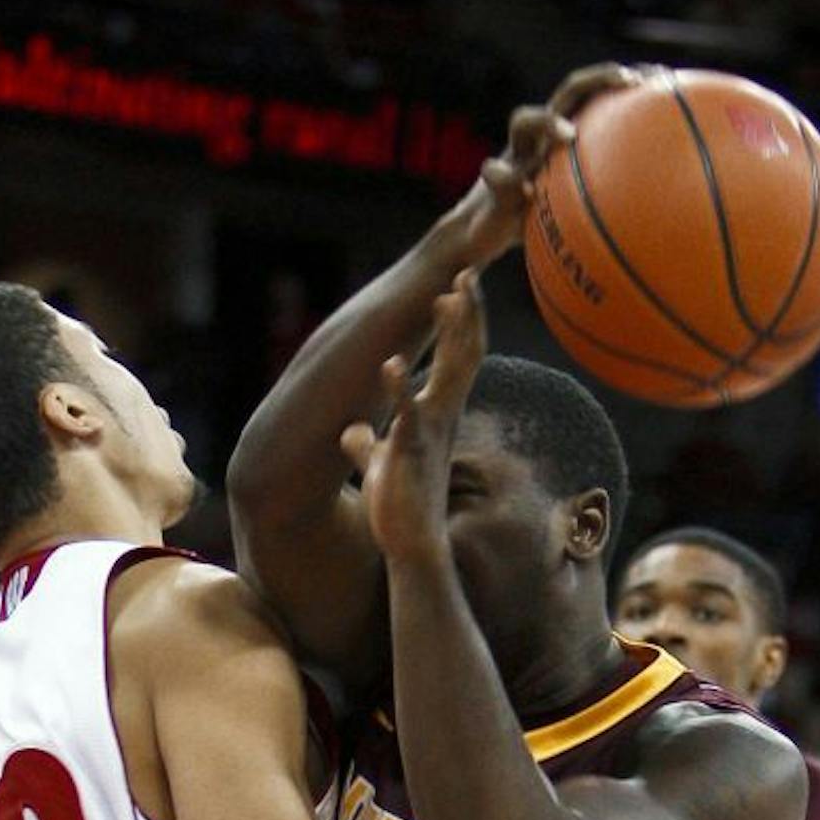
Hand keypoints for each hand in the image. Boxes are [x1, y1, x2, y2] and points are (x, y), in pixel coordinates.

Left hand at [339, 270, 485, 566]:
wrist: (410, 547)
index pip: (458, 359)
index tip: (461, 284)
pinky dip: (399, 389)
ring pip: (448, 375)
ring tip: (448, 296)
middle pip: (465, 355)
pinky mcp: (409, 452)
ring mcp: (429, 432)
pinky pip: (408, 415)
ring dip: (451, 335)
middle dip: (468, 313)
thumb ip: (367, 443)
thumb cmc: (397, 508)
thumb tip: (350, 431)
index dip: (462, 322)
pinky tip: (390, 363)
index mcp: (437, 413)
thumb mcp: (376, 465)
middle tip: (469, 271)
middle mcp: (442, 416)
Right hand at [453, 63, 642, 261]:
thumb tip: (658, 219)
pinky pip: (496, 176)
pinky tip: (527, 191)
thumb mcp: (573, 212)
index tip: (658, 75)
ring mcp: (514, 157)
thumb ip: (605, 205)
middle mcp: (541, 139)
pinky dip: (508, 179)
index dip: (620, 82)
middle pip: (566, 94)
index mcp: (561, 139)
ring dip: (547, 122)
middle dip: (595, 81)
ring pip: (524, 121)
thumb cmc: (535, 222)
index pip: (593, 97)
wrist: (479, 233)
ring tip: (569, 134)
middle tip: (628, 80)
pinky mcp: (493, 185)